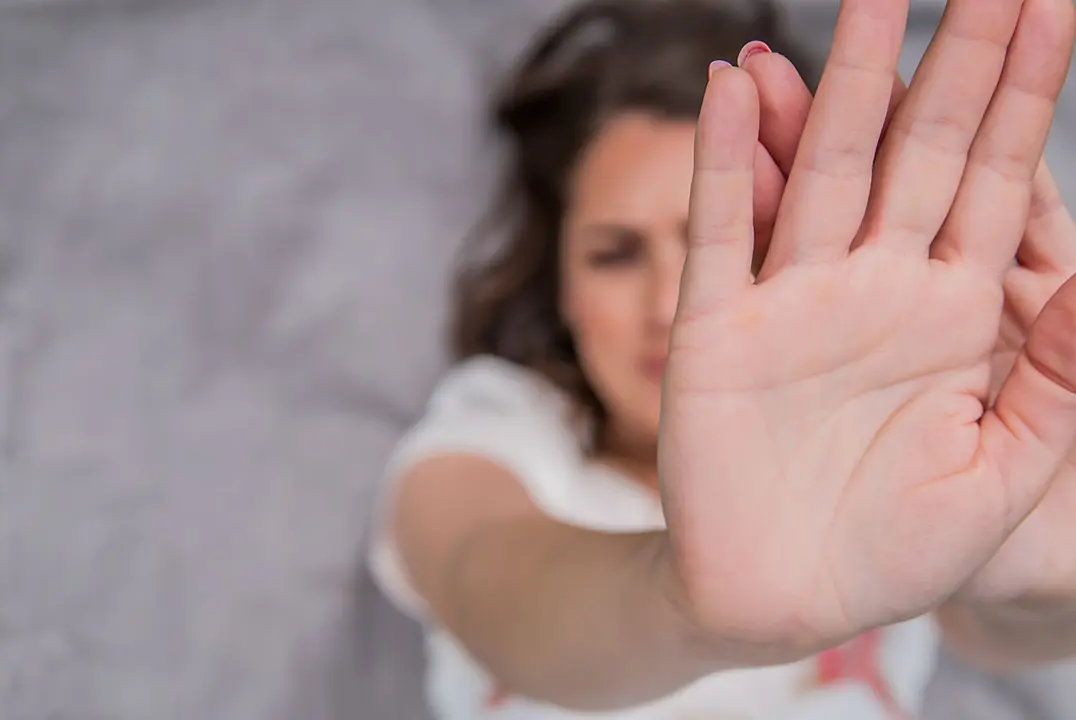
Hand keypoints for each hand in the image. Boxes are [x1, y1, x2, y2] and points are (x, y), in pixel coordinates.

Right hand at [659, 0, 1075, 662]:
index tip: (1050, 10)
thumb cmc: (894, 552)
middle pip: (919, 152)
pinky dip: (722, 165)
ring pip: (822, 171)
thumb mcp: (1004, 474)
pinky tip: (729, 92)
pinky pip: (718, 233)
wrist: (780, 601)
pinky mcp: (715, 331)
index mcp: (949, 318)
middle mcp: (873, 290)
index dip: (1024, 98)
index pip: (996, 183)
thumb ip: (1057, 378)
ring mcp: (789, 303)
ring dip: (843, 85)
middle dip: (954, 61)